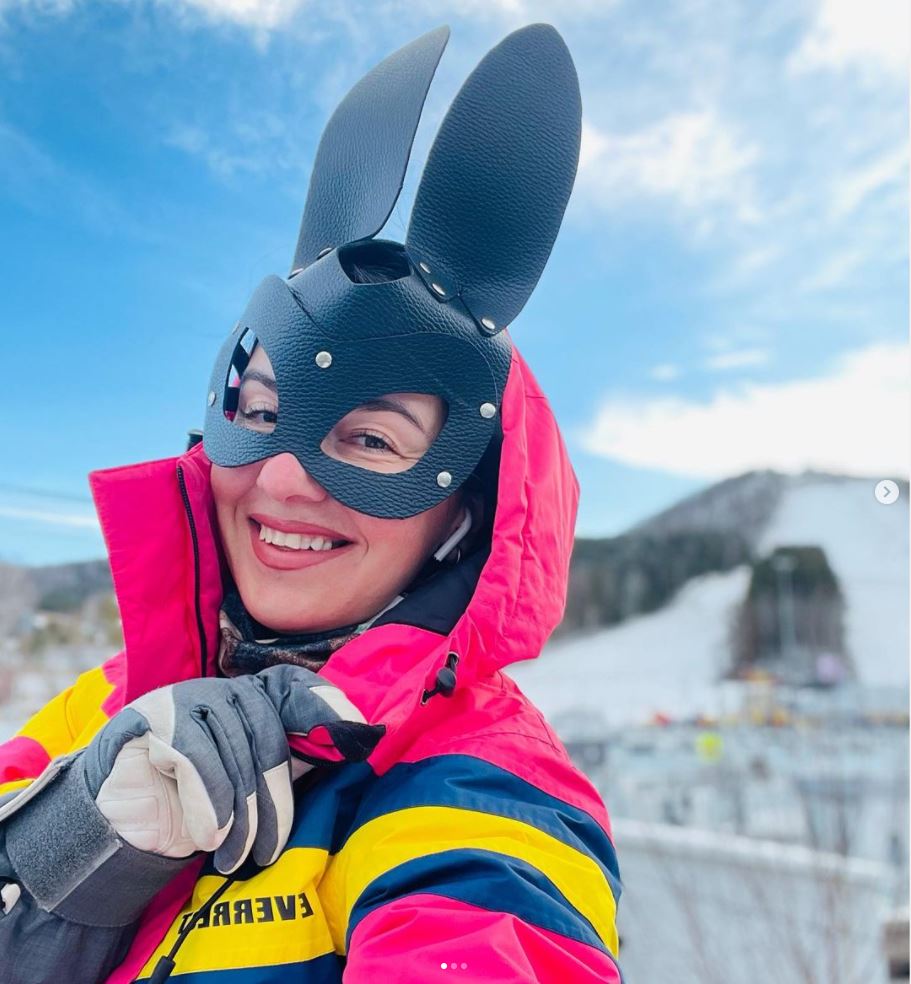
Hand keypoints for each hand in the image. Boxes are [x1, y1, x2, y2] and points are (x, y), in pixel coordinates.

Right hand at [82, 664, 383, 873]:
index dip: (327, 705)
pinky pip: (196, 759)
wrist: (123, 822)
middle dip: (275, 798)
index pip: (294, 686)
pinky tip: (208, 836)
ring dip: (239, 815)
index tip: (362, 737)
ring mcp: (187, 697)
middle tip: (271, 848)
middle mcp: (223, 690)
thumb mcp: (255, 782)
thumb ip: (298, 759)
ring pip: (234, 753)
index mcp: (250, 698)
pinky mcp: (154, 717)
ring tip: (236, 856)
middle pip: (267, 734)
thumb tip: (360, 741)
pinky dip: (208, 804)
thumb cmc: (197, 804)